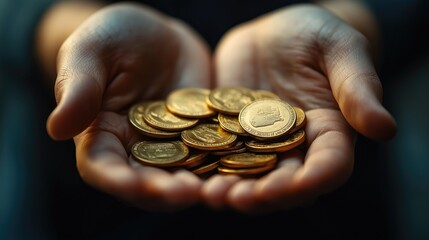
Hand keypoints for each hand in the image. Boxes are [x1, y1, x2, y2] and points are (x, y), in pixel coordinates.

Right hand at [46, 3, 211, 210]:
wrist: (158, 36)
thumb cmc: (114, 38)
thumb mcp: (91, 52)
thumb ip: (78, 87)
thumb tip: (57, 128)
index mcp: (103, 136)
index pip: (103, 167)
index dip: (119, 181)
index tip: (138, 186)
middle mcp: (137, 150)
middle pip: (148, 182)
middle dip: (166, 191)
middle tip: (189, 192)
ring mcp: (173, 147)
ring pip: (184, 175)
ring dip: (201, 185)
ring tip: (219, 188)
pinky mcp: (203, 138)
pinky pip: (214, 155)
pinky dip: (225, 163)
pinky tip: (243, 165)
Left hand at [201, 4, 396, 212]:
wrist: (274, 33)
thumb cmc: (315, 35)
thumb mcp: (340, 50)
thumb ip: (358, 86)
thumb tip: (385, 128)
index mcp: (327, 132)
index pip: (328, 166)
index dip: (313, 180)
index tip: (293, 186)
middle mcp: (293, 147)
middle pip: (283, 182)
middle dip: (263, 195)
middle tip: (238, 199)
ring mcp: (258, 144)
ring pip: (248, 176)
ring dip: (230, 189)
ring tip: (210, 194)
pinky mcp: (228, 135)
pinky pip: (217, 156)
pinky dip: (205, 168)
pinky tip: (187, 173)